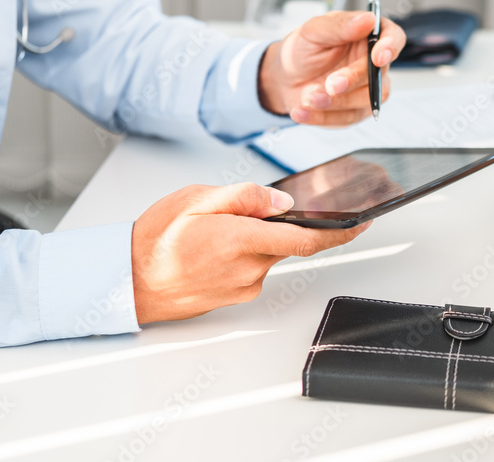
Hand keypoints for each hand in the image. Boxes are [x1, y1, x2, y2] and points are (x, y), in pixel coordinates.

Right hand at [131, 182, 368, 322]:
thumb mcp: (196, 199)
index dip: (342, 231)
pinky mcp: (237, 296)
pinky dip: (245, 252)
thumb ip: (245, 197)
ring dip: (255, 238)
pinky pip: (255, 267)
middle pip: (287, 242)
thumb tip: (283, 201)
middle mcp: (249, 269)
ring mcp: (244, 287)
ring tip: (213, 230)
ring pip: (269, 253)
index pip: (306, 239)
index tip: (365, 221)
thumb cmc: (154, 239)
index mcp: (240, 240)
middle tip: (244, 212)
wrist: (128, 283)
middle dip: (279, 224)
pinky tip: (213, 247)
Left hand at [258, 11, 405, 125]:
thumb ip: (339, 26)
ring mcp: (366, 89)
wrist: (284, 78)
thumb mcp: (313, 31)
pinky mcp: (355, 111)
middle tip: (330, 84)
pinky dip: (323, 117)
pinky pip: (347, 118)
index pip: (393, 37)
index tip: (378, 57)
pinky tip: (302, 111)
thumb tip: (367, 20)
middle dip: (353, 80)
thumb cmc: (302, 49)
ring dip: (337, 102)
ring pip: (367, 101)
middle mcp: (372, 63)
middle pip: (379, 75)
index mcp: (367, 36)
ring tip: (308, 97)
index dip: (391, 47)